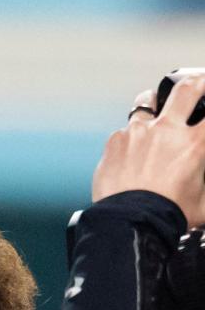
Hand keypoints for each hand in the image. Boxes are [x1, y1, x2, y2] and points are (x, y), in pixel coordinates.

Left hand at [92, 74, 204, 225]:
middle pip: (187, 87)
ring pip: (147, 101)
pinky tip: (129, 152)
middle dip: (196, 81)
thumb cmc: (166, 219)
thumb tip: (201, 176)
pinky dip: (129, 138)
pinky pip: (124, 131)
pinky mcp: (115, 141)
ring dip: (153, 103)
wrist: (129, 228)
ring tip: (154, 110)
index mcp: (196, 145)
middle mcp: (168, 131)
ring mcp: (139, 133)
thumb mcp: (203, 204)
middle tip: (198, 84)